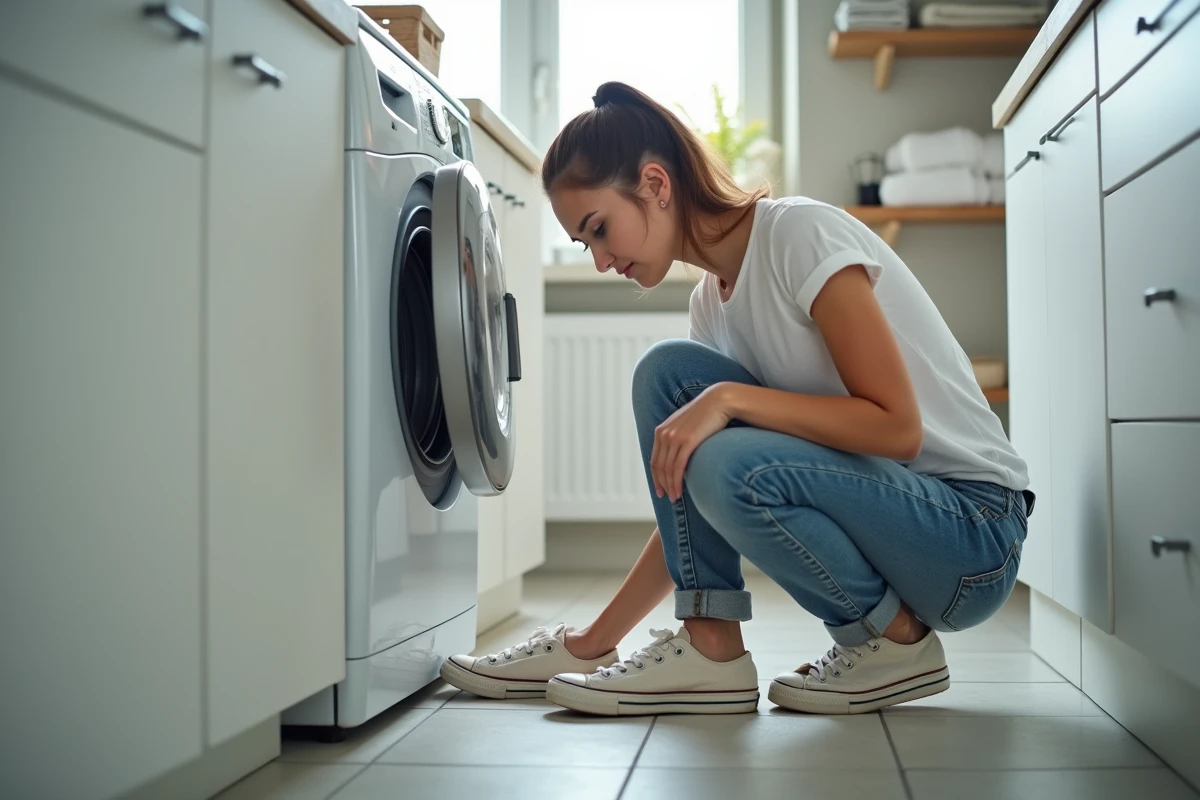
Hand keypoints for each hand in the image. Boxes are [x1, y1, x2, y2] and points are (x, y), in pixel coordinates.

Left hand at [651, 384, 731, 502]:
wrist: (719, 401)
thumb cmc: (706, 415)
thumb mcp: (686, 426)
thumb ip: (678, 438)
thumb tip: (679, 454)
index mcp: (661, 431)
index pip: (655, 460)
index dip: (656, 477)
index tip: (660, 489)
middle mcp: (664, 434)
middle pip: (659, 467)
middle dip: (662, 485)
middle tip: (668, 497)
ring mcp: (675, 437)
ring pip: (667, 469)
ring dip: (670, 486)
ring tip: (675, 498)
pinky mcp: (687, 441)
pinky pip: (678, 467)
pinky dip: (677, 482)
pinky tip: (679, 491)